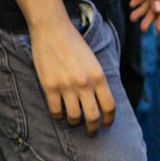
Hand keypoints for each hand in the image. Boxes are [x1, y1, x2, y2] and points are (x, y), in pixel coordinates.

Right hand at [29, 15, 115, 134]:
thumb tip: (100, 102)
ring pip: (74, 117)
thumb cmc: (72, 42)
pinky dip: (58, 116)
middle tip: (91, 132)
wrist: (51, 28)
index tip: (105, 126)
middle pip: (93, 117)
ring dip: (75, 123)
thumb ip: (97, 80)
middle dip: (93, 129)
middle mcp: (84, 83)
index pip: (109, 107)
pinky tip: (59, 114)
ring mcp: (66, 85)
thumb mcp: (92, 60)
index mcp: (98, 76)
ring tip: (73, 120)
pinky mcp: (50, 86)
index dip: (109, 120)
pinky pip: (56, 111)